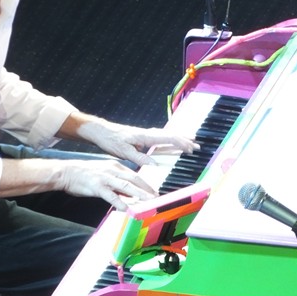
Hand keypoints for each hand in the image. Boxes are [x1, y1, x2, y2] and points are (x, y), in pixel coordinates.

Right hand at [57, 159, 156, 210]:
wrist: (66, 172)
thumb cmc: (83, 173)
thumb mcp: (103, 172)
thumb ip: (115, 179)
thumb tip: (127, 191)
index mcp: (114, 166)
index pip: (134, 174)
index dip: (145, 183)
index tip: (153, 191)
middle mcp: (112, 170)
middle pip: (134, 179)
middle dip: (147, 188)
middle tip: (156, 196)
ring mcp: (105, 178)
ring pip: (126, 186)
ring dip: (139, 194)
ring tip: (148, 201)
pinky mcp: (97, 187)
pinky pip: (111, 195)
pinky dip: (120, 202)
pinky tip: (126, 209)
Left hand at [74, 119, 197, 167]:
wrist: (100, 130)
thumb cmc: (110, 140)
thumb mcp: (124, 151)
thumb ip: (139, 158)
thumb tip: (155, 164)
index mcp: (144, 136)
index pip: (167, 138)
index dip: (180, 143)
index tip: (191, 147)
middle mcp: (146, 133)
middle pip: (170, 135)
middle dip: (184, 140)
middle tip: (197, 146)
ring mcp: (144, 134)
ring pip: (165, 135)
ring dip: (178, 138)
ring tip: (189, 141)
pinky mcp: (140, 136)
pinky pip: (159, 136)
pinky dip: (168, 138)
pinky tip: (170, 141)